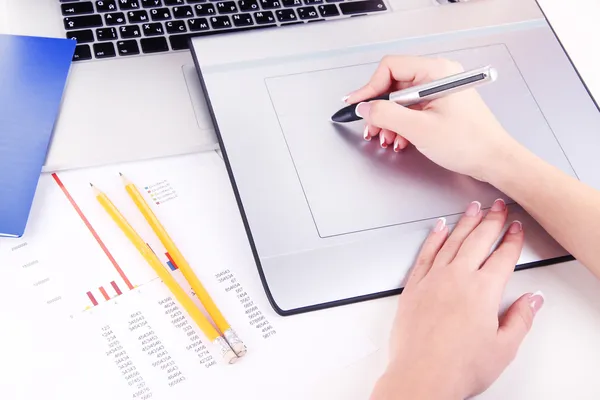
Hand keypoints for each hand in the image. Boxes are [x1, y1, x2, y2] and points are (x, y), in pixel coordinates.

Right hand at [345, 56, 523, 181]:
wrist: (493, 160)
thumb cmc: (468, 143)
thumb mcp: (419, 129)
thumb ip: (386, 115)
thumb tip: (365, 108)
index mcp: (436, 72)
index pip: (390, 68)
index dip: (369, 88)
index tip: (357, 105)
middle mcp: (438, 76)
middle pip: (394, 84)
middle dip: (379, 109)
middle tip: (371, 128)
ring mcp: (440, 91)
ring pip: (401, 100)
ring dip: (389, 120)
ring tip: (386, 139)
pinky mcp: (441, 105)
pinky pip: (412, 109)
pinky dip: (402, 124)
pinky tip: (400, 140)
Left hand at [370, 199, 543, 399]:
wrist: (421, 375)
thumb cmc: (458, 366)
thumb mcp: (503, 348)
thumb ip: (520, 319)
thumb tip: (532, 300)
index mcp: (483, 291)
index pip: (503, 257)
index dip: (512, 240)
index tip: (516, 228)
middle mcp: (457, 279)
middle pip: (478, 241)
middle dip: (491, 220)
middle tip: (498, 206)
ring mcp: (432, 280)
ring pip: (452, 241)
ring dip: (465, 222)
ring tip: (473, 207)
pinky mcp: (413, 287)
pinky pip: (425, 254)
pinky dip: (434, 238)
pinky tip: (439, 227)